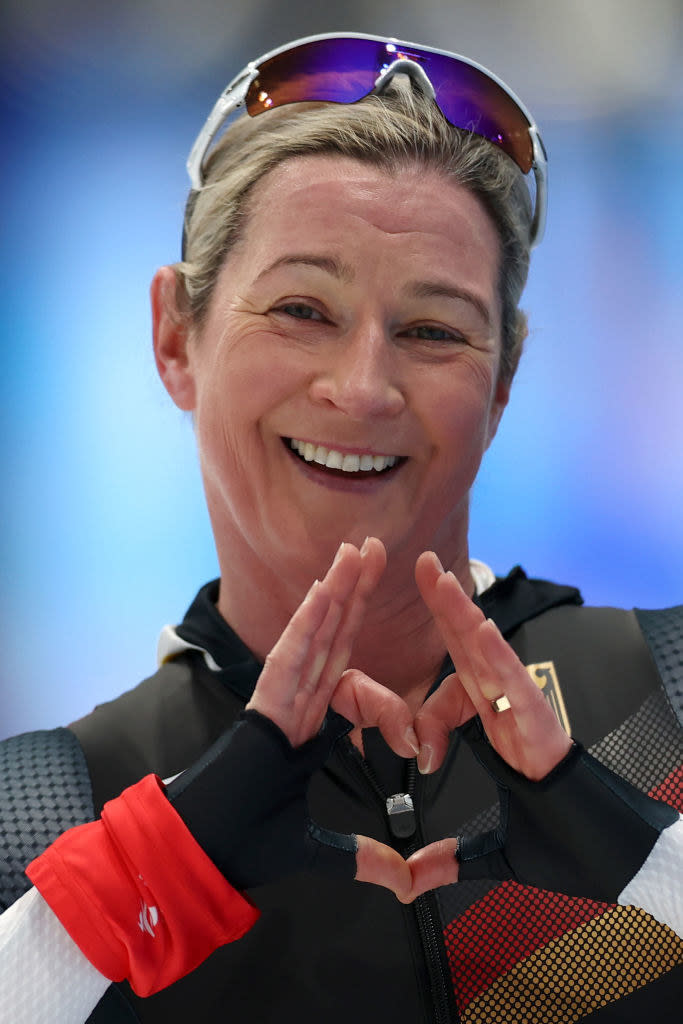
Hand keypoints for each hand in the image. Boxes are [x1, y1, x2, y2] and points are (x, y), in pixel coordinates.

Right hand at [170, 538, 414, 899]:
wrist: (207, 854)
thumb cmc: (248, 841)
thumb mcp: (322, 849)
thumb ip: (366, 858)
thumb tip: (407, 883)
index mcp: (307, 726)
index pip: (346, 679)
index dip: (377, 677)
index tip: (410, 722)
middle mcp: (294, 703)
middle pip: (332, 638)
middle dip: (354, 594)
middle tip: (373, 549)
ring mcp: (277, 701)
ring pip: (312, 636)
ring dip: (335, 592)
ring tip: (356, 551)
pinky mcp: (264, 706)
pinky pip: (289, 656)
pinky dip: (306, 622)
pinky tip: (324, 590)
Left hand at [403, 551, 573, 896]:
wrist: (603, 857)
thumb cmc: (558, 838)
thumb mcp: (489, 848)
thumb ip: (448, 859)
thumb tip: (412, 882)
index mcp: (493, 727)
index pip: (457, 678)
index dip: (434, 659)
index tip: (414, 660)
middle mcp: (507, 711)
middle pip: (469, 649)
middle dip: (445, 606)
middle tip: (421, 564)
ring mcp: (525, 713)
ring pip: (489, 655)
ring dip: (462, 614)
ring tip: (437, 577)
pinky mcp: (542, 724)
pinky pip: (515, 683)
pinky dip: (496, 653)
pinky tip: (477, 626)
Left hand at [413, 551, 570, 778]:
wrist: (547, 772)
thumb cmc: (512, 738)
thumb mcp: (460, 727)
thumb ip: (432, 721)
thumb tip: (412, 736)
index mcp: (475, 670)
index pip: (453, 628)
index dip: (438, 597)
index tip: (422, 564)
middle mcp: (492, 669)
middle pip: (465, 626)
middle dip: (446, 592)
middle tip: (426, 559)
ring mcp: (512, 684)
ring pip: (484, 643)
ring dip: (464, 612)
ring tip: (447, 584)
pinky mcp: (531, 706)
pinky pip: (512, 677)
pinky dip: (497, 653)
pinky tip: (485, 630)